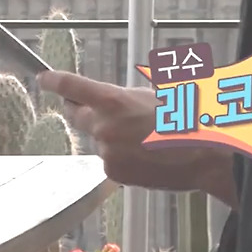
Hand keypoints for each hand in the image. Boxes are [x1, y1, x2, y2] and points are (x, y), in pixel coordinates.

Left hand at [37, 71, 236, 206]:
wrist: (207, 155)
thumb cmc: (186, 117)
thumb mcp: (154, 93)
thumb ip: (123, 97)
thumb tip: (109, 100)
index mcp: (113, 101)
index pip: (72, 87)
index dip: (54, 81)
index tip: (44, 79)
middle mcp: (105, 127)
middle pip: (77, 115)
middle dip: (80, 109)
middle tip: (91, 107)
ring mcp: (108, 152)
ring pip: (99, 140)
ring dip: (111, 135)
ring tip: (142, 136)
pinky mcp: (115, 172)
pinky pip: (110, 159)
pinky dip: (121, 155)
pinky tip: (144, 153)